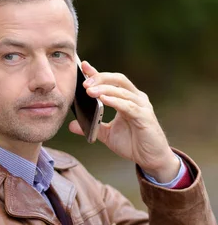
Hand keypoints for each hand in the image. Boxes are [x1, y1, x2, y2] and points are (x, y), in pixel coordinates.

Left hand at [69, 61, 179, 182]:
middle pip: (118, 80)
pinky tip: (104, 100)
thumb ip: (92, 127)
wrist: (151, 159)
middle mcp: (136, 98)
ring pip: (122, 91)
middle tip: (84, 83)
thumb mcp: (107, 135)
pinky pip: (128, 106)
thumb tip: (72, 125)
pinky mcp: (145, 117)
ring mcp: (142, 106)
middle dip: (100, 78)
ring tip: (89, 91)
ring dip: (105, 89)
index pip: (111, 81)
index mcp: (127, 99)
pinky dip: (115, 101)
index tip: (83, 65)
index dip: (97, 72)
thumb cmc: (133, 144)